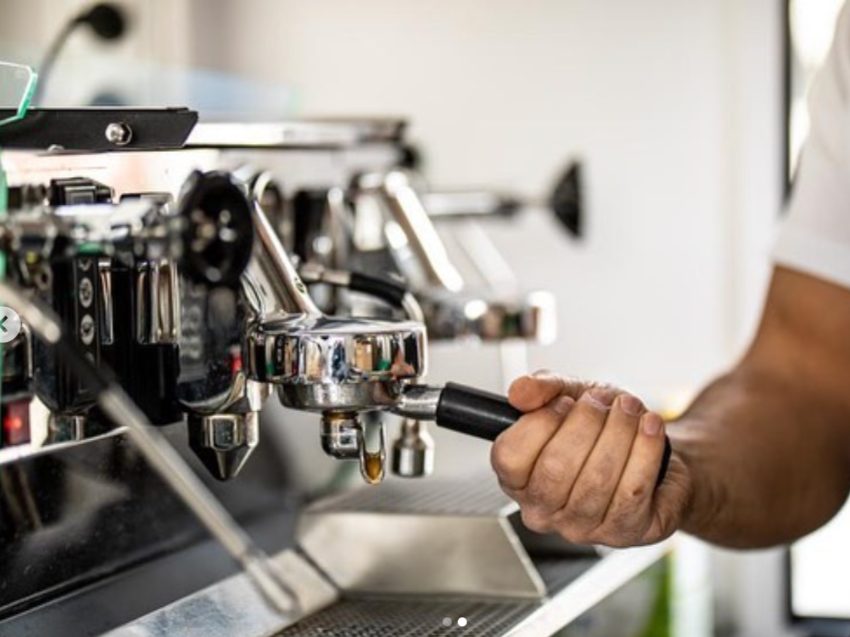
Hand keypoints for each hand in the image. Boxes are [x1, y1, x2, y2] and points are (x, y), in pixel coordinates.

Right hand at [491, 371, 691, 546]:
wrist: (654, 450)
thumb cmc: (604, 428)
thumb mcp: (569, 395)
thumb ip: (540, 389)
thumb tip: (519, 392)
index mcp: (517, 479)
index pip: (509, 457)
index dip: (540, 423)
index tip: (564, 402)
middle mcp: (542, 510)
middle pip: (555, 467)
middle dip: (587, 421)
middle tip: (602, 400)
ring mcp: (581, 528)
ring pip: (598, 478)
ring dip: (620, 431)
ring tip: (629, 408)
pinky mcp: (624, 533)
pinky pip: (632, 490)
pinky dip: (645, 450)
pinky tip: (649, 427)